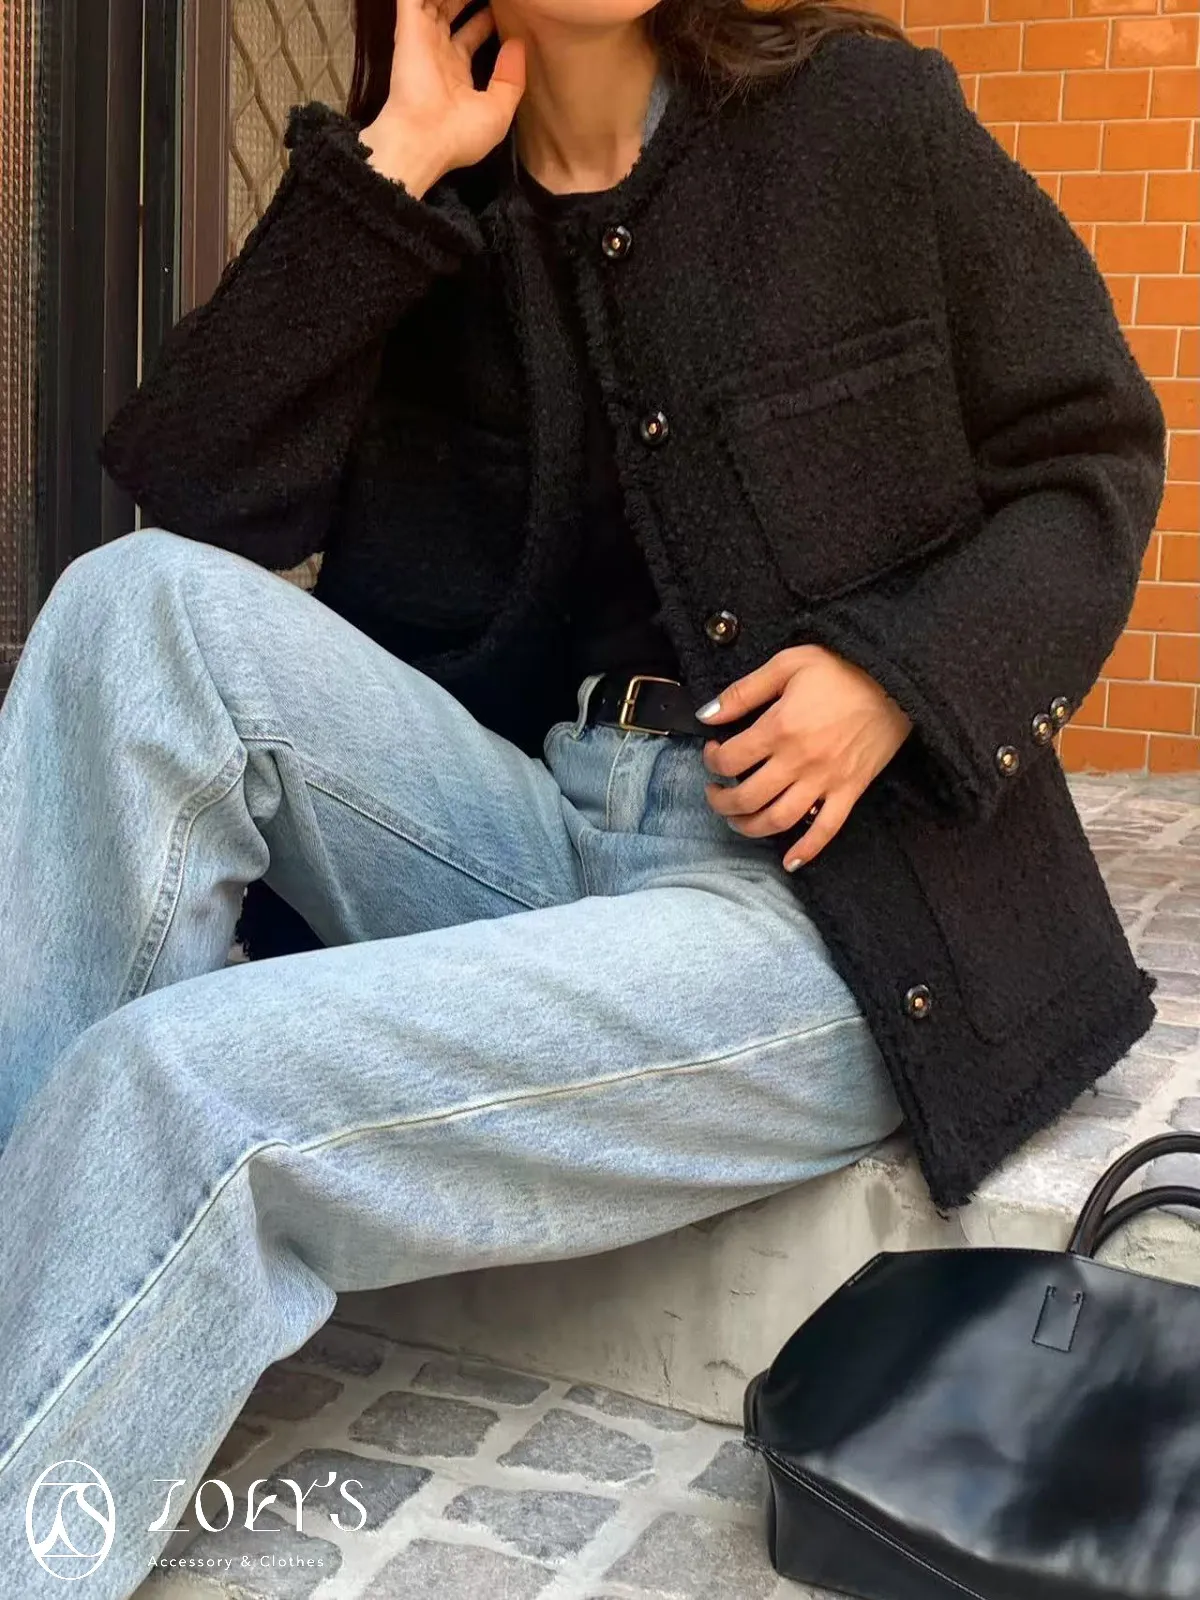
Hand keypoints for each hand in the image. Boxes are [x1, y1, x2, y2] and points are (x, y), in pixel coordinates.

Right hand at [358, 0, 525, 198]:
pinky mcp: (409, 28)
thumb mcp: (498, 112)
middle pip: (452, 9)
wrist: (423, 140)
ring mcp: (423, 38)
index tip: (504, 9)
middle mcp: (439, 52)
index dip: (486, 18)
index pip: (472, 33)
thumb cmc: (459, 135)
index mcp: (458, 72)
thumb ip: (511, 79)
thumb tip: (518, 45)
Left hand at [696, 645, 912, 870]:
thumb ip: (743, 691)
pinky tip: (789, 861)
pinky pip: (826, 830)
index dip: (712, 760)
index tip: (714, 752)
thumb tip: (706, 715)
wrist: (897, 681)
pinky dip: (805, 851)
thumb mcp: (788, 664)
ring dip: (749, 827)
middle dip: (720, 801)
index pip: (729, 760)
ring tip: (737, 819)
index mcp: (780, 728)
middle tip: (715, 792)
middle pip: (747, 797)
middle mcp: (799, 761)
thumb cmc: (842, 669)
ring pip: (778, 820)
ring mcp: (825, 781)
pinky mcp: (850, 791)